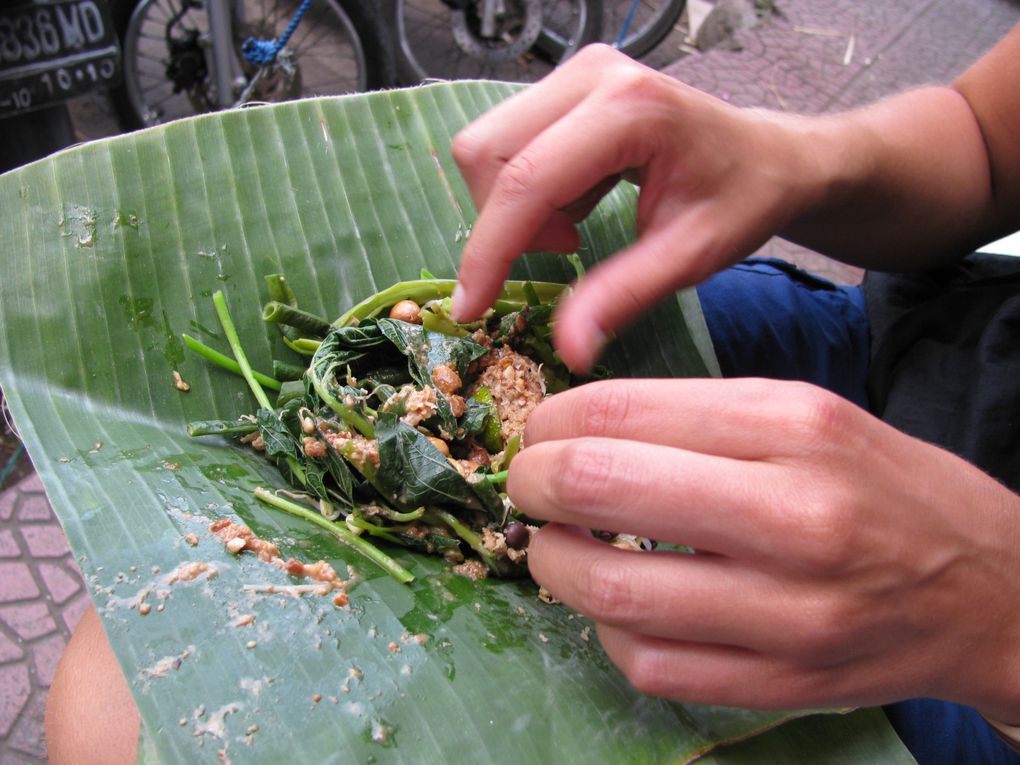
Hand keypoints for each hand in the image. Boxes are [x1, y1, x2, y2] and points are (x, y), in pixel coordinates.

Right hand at [451, 45, 821, 370]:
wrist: (767, 156)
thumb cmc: (740, 200)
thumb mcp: (690, 256)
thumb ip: (622, 297)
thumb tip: (566, 348)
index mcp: (630, 109)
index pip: (527, 180)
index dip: (489, 250)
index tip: (471, 308)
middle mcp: (592, 74)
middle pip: (487, 152)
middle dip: (502, 224)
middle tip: (560, 254)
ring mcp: (576, 74)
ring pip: (489, 147)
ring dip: (513, 208)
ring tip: (572, 233)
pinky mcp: (567, 86)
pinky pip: (510, 143)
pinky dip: (527, 192)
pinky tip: (576, 208)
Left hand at [510, 378, 1019, 717]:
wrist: (991, 591)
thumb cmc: (883, 488)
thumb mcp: (805, 415)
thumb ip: (692, 416)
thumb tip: (573, 430)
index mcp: (795, 427)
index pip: (623, 411)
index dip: (552, 422)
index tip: (540, 433)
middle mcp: (795, 517)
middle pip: (602, 488)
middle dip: (533, 482)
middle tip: (528, 484)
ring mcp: (791, 614)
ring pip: (613, 593)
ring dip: (552, 564)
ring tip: (554, 545)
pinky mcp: (782, 685)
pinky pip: (649, 665)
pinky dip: (607, 631)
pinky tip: (616, 607)